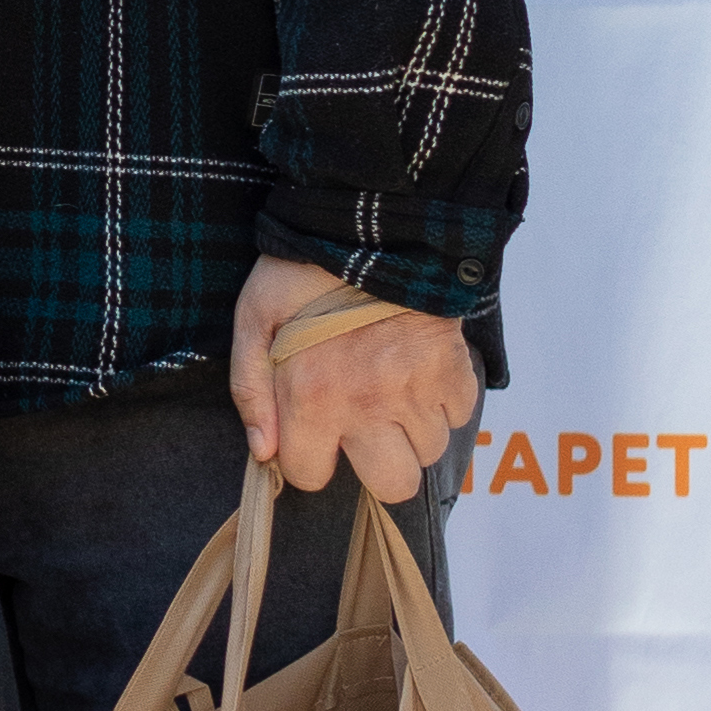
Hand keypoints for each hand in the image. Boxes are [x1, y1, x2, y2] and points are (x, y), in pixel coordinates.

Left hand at [230, 253, 479, 501]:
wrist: (372, 225)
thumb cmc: (302, 271)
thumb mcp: (253, 320)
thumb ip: (250, 390)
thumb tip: (263, 452)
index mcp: (313, 396)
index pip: (311, 476)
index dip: (306, 457)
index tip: (311, 433)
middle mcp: (369, 404)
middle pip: (392, 485)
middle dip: (376, 463)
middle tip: (364, 428)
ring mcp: (418, 390)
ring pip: (428, 451)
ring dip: (411, 430)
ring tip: (390, 389)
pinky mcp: (454, 371)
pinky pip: (459, 415)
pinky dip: (442, 402)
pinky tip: (418, 372)